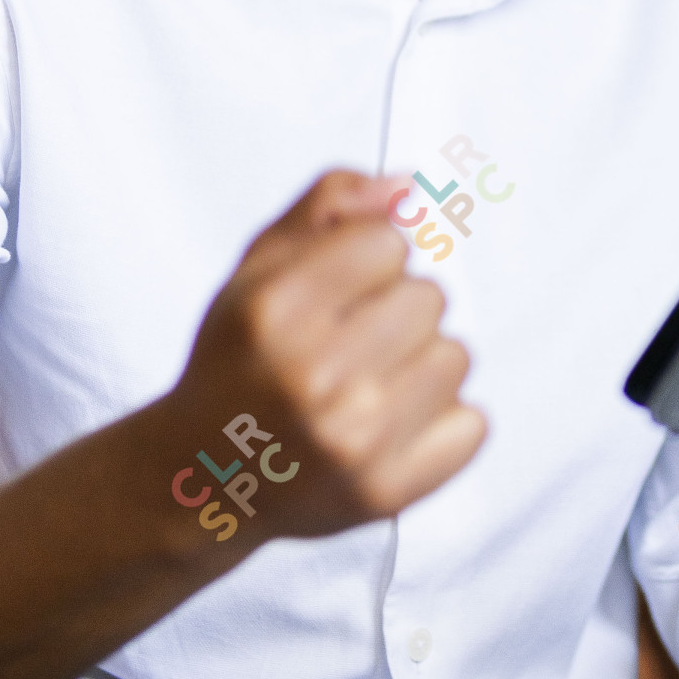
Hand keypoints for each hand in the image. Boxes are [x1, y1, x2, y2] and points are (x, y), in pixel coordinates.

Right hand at [163, 169, 485, 540]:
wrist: (204, 476)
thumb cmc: (237, 362)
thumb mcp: (257, 268)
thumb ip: (330, 206)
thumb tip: (409, 188)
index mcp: (274, 311)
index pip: (389, 243)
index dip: (368, 262)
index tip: (338, 293)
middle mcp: (313, 376)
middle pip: (429, 297)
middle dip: (396, 311)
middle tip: (351, 343)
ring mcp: (354, 440)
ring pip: (456, 355)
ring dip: (422, 364)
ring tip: (371, 384)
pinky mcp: (386, 491)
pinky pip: (474, 425)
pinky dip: (443, 421)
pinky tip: (394, 424)